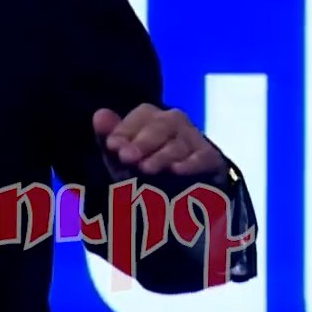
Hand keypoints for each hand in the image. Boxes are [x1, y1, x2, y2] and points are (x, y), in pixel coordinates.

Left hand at [94, 105, 228, 178]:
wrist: (185, 197)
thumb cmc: (148, 171)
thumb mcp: (123, 160)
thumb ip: (110, 138)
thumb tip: (99, 115)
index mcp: (153, 117)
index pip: (141, 116)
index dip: (125, 130)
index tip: (111, 146)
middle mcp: (176, 123)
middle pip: (161, 125)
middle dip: (142, 142)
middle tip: (126, 157)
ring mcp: (195, 140)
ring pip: (179, 143)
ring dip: (161, 155)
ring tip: (145, 169)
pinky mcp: (212, 159)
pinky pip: (202, 157)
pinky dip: (190, 164)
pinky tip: (176, 171)